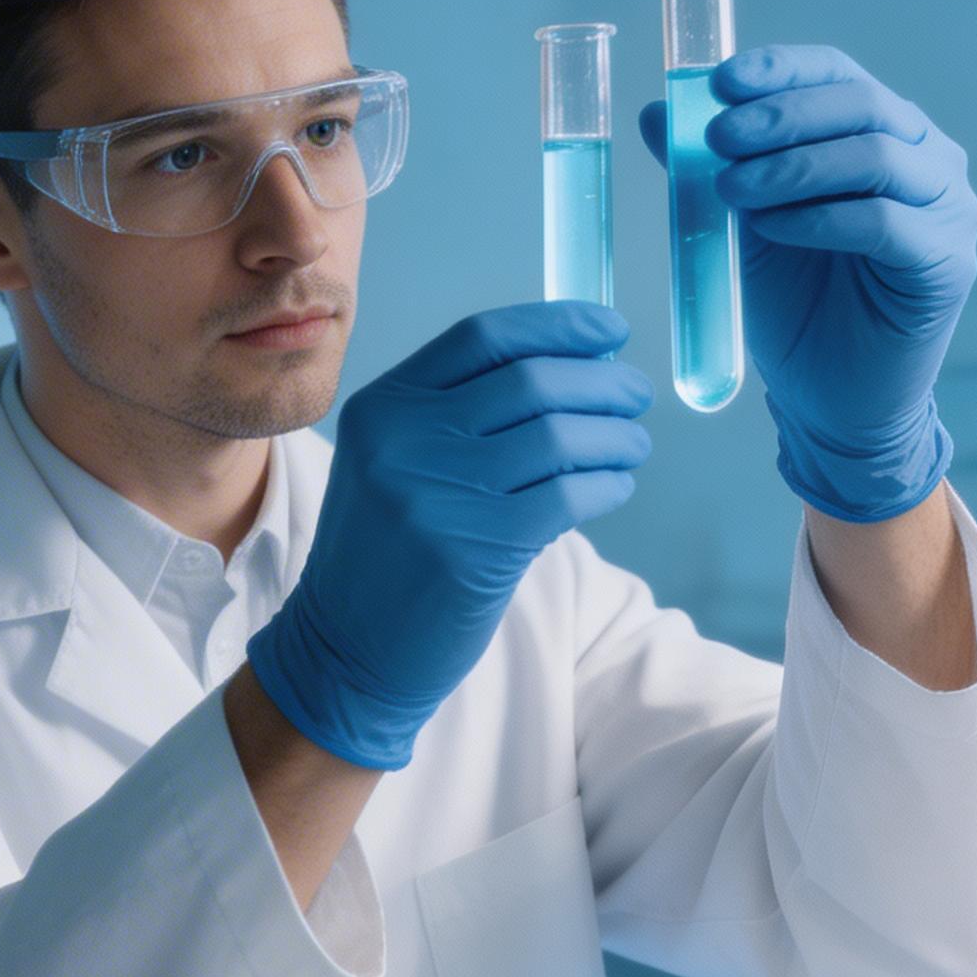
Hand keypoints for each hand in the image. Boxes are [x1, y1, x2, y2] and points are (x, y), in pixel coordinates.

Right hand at [245, 302, 651, 769]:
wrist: (342, 651)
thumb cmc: (386, 555)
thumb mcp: (392, 464)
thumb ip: (458, 415)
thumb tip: (575, 368)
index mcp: (384, 406)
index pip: (484, 337)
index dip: (558, 325)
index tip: (609, 330)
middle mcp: (404, 440)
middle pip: (532, 380)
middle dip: (601, 381)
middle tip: (634, 393)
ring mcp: (437, 494)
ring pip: (559, 437)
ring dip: (615, 436)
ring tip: (632, 444)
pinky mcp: (473, 550)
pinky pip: (568, 497)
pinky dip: (606, 485)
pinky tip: (614, 486)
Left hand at [638, 44, 976, 522]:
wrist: (828, 399)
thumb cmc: (794, 304)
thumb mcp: (741, 222)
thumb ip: (709, 166)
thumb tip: (659, 110)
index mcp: (882, 132)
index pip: (839, 74)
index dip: (782, 69)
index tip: (720, 82)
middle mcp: (927, 158)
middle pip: (862, 105)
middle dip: (781, 115)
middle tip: (717, 138)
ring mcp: (948, 209)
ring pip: (876, 157)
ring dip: (793, 166)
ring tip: (731, 190)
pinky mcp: (949, 264)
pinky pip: (886, 224)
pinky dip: (820, 218)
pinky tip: (772, 228)